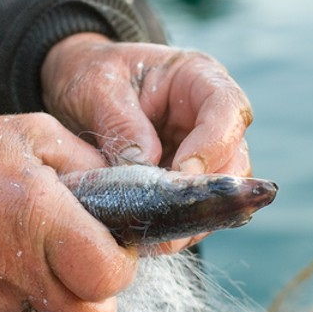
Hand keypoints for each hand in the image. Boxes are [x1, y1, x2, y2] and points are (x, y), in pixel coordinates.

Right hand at [0, 114, 137, 311]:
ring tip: (34, 255)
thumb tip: (131, 192)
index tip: (110, 246)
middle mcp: (16, 270)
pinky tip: (2, 266)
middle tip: (83, 265)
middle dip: (98, 298)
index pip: (111, 279)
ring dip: (59, 299)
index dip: (122, 265)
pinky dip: (21, 305)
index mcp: (41, 220)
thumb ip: (91, 164)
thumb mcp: (33, 134)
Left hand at [40, 33, 253, 252]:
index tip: (182, 173)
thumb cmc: (91, 74)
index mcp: (198, 78)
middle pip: (235, 158)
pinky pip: (197, 209)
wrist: (76, 88)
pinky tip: (153, 237)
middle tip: (172, 216)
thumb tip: (144, 169)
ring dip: (195, 216)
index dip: (213, 145)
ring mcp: (205, 152)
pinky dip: (179, 226)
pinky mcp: (188, 182)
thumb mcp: (97, 87)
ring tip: (159, 234)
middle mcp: (211, 117)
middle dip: (208, 191)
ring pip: (222, 192)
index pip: (228, 109)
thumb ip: (122, 124)